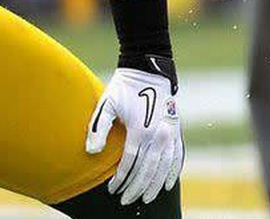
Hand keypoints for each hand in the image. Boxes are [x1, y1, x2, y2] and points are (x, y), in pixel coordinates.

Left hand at [86, 57, 183, 205]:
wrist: (147, 70)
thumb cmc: (123, 87)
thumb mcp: (107, 103)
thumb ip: (98, 128)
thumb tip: (91, 152)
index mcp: (139, 130)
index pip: (129, 163)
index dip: (120, 179)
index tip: (112, 189)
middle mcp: (157, 135)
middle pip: (146, 170)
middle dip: (136, 188)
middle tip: (126, 200)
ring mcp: (169, 133)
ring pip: (163, 168)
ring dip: (154, 186)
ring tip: (146, 198)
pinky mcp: (176, 130)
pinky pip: (177, 157)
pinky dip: (172, 173)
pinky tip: (167, 184)